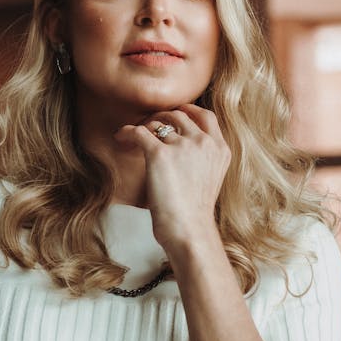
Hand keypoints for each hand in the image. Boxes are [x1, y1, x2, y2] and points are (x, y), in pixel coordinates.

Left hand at [114, 104, 229, 252]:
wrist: (189, 229)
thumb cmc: (196, 213)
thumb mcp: (212, 179)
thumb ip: (204, 160)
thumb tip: (185, 149)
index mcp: (219, 149)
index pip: (206, 116)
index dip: (189, 111)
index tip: (177, 113)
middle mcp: (203, 143)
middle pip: (179, 116)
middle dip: (162, 118)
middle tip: (149, 126)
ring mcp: (182, 146)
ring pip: (158, 123)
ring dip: (144, 126)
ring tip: (134, 136)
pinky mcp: (159, 154)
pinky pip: (138, 132)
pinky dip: (127, 132)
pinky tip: (120, 137)